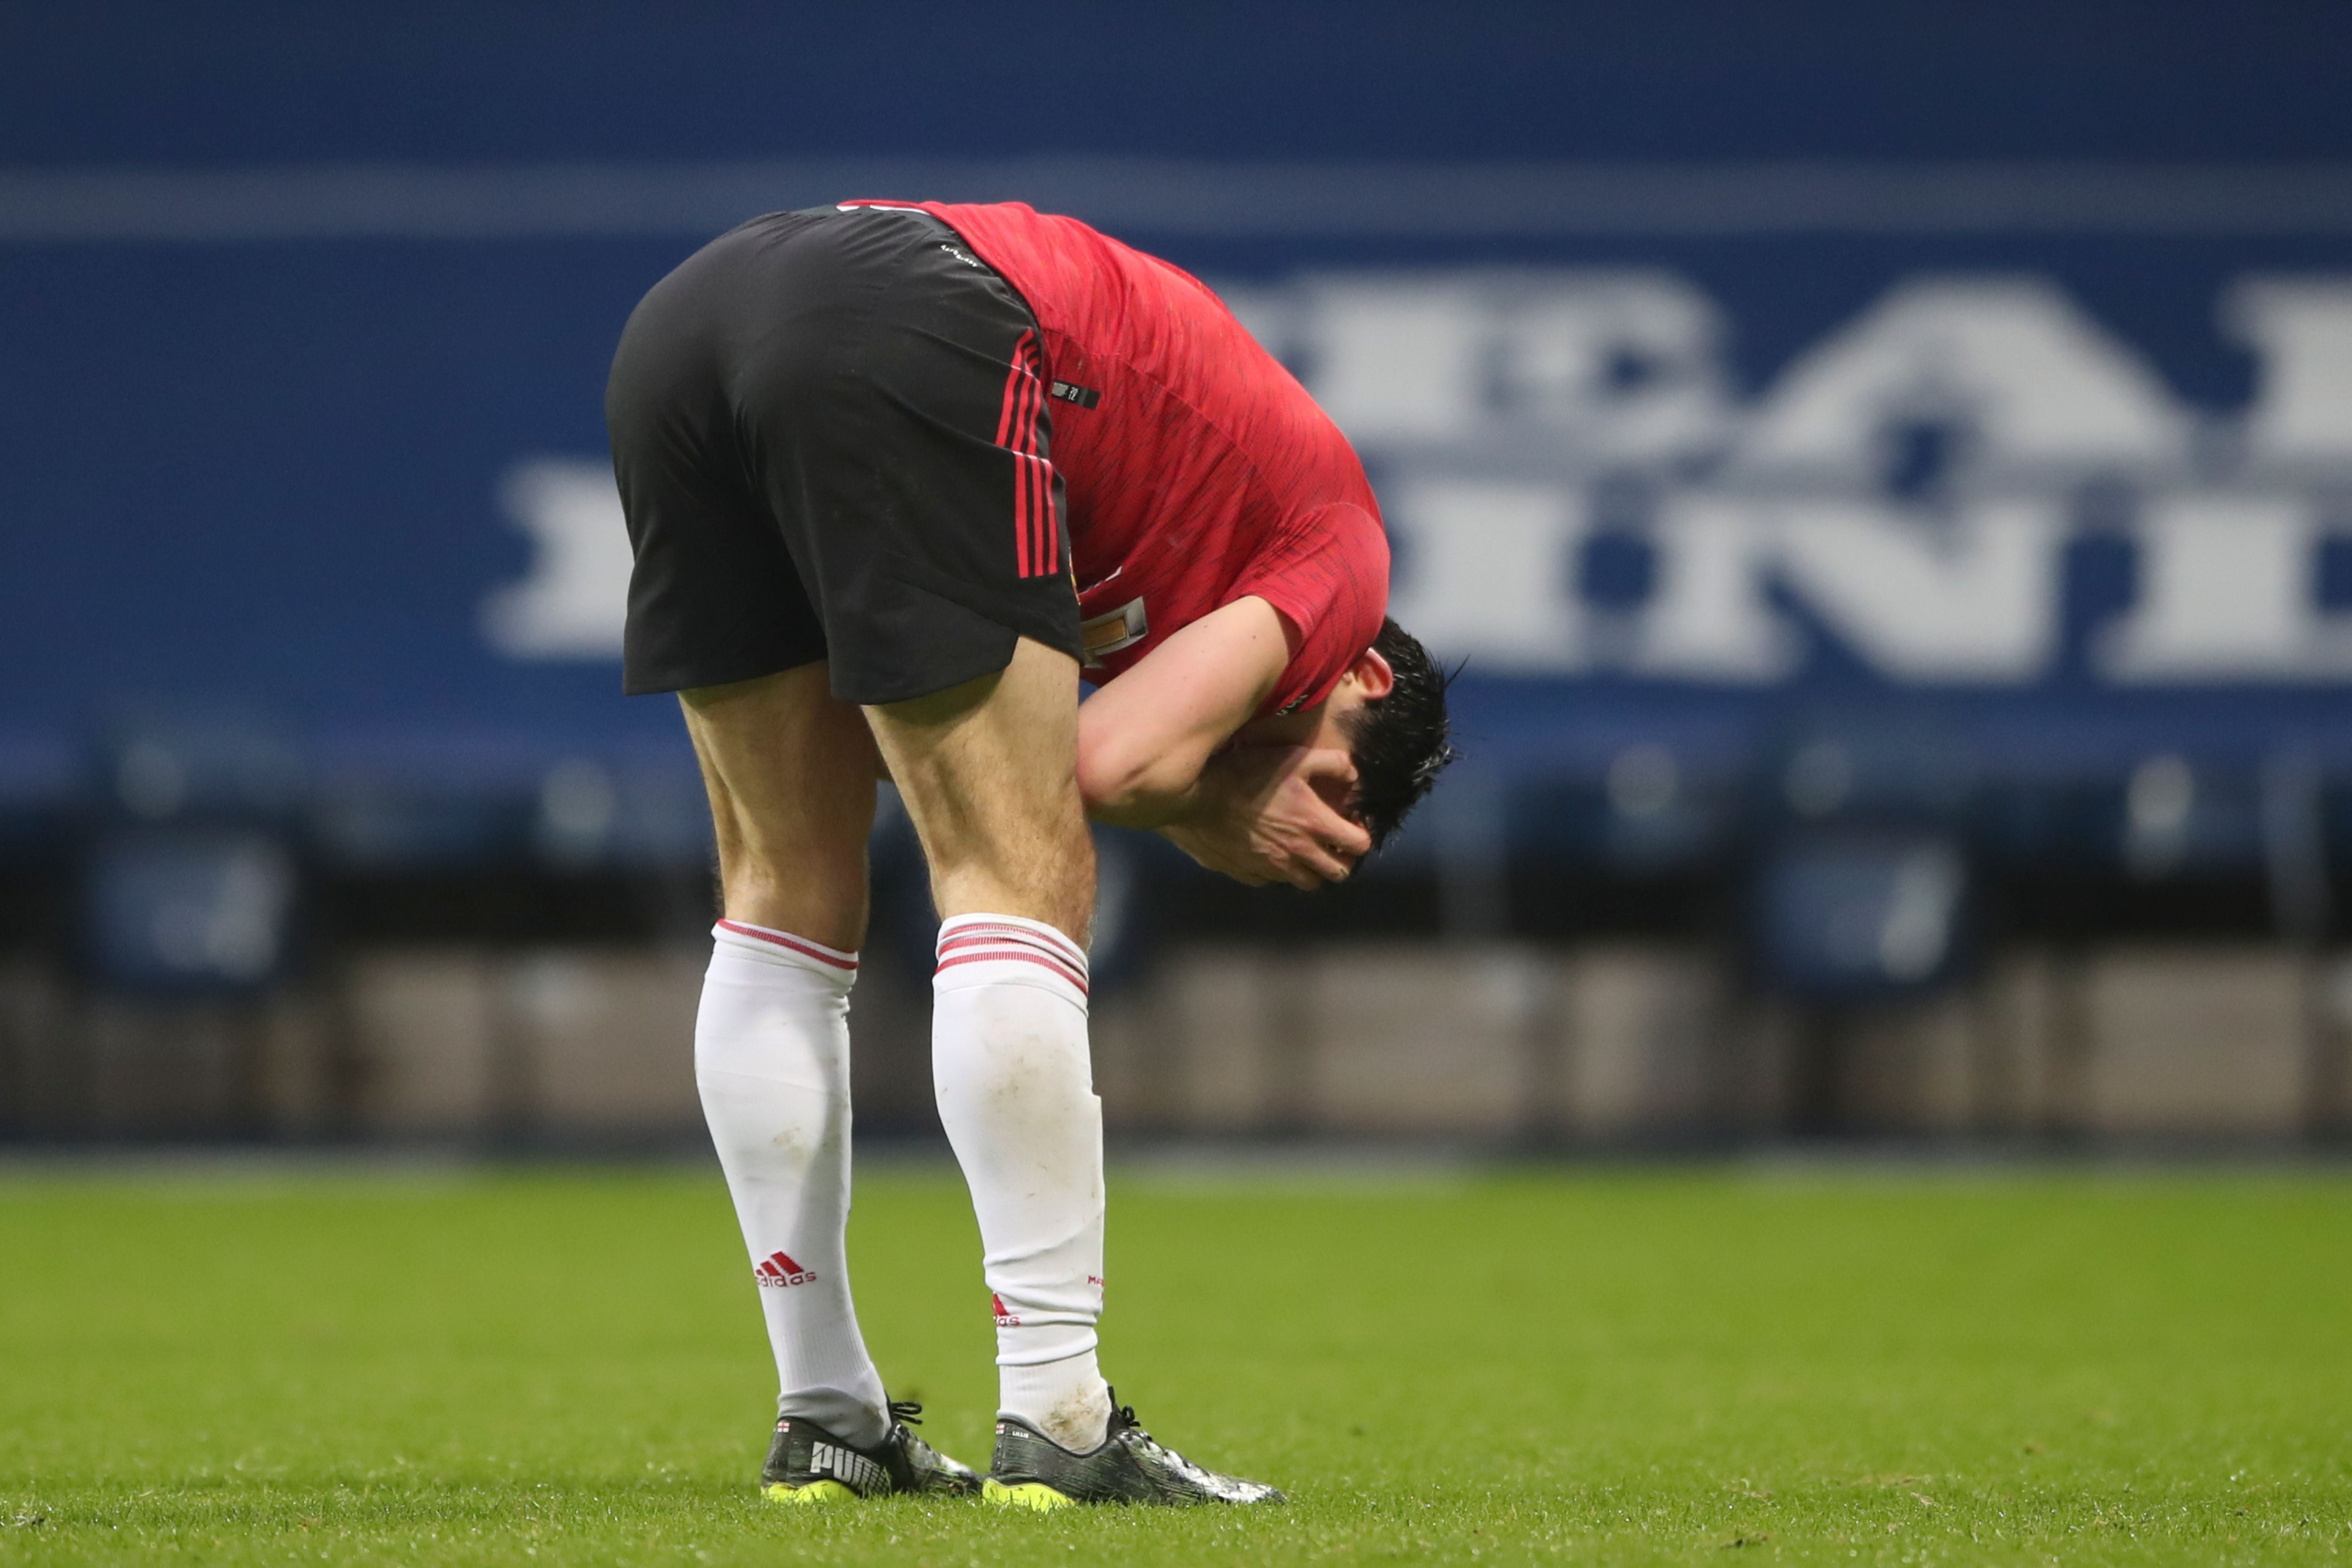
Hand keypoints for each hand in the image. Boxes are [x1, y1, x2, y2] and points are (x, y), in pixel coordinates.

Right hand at [1160, 745, 1371, 889]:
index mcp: (1314, 824)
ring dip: (1314, 870)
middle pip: (1337, 873)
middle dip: (1342, 859)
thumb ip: (1332, 763)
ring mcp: (1272, 867)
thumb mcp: (1294, 757)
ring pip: (1307, 883)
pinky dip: (1281, 871)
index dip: (1361, 836)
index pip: (1358, 846)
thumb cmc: (1246, 773)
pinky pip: (1274, 881)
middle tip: (1334, 844)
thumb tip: (1353, 774)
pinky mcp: (1249, 873)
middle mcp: (1298, 852)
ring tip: (1306, 852)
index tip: (1353, 825)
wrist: (1198, 797)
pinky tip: (1273, 852)